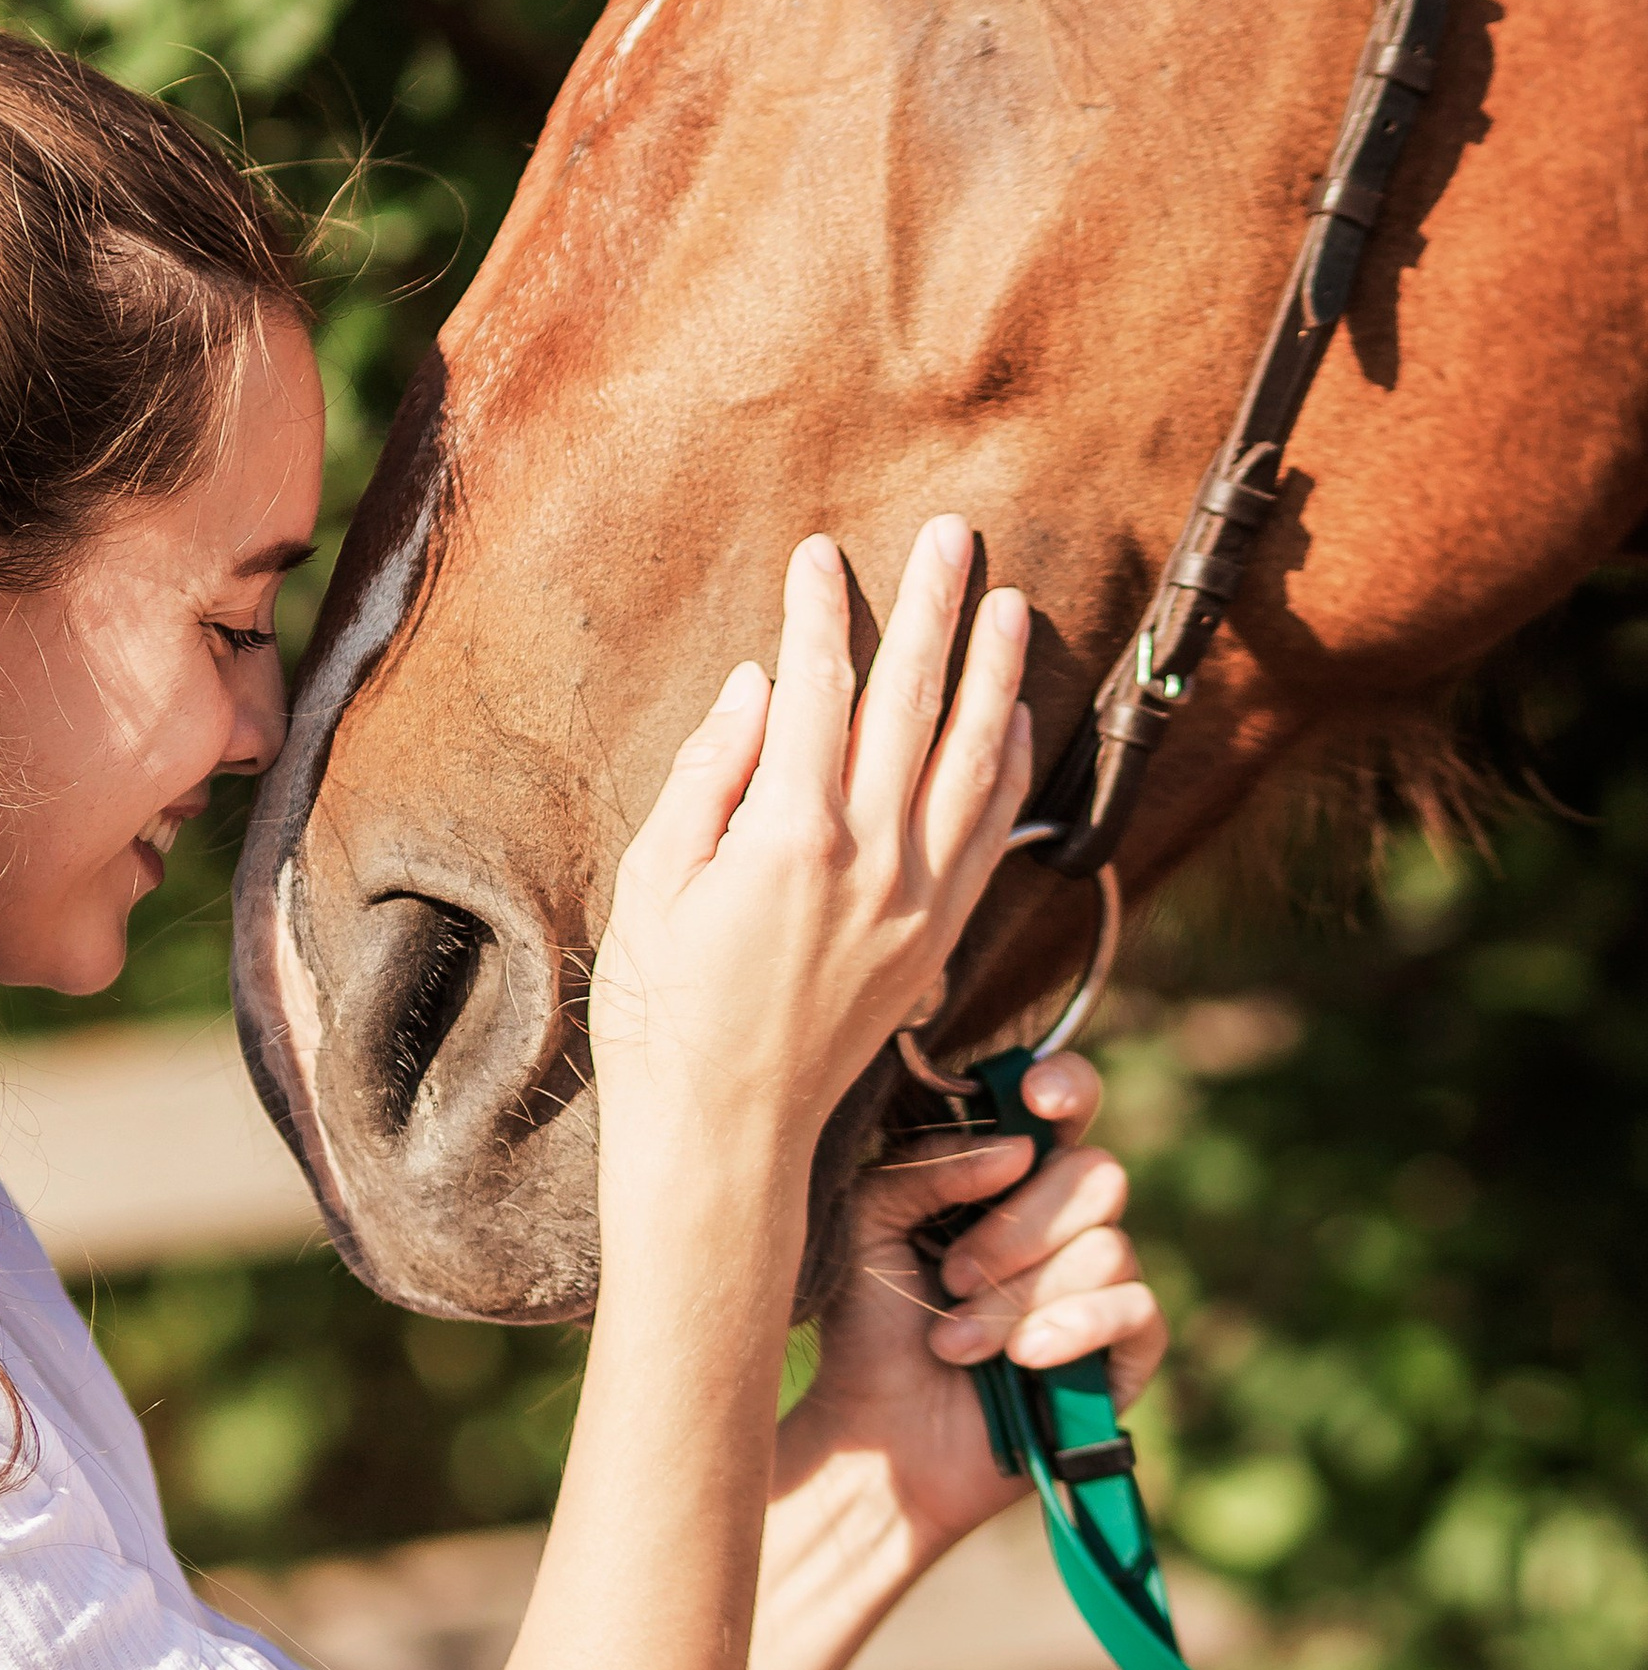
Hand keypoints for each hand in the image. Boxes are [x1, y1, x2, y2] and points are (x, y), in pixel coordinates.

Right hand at [590, 518, 1031, 1261]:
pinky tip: (1018, 717)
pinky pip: (993, 831)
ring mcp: (918, 900)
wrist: (725, 1135)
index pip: (816, 691)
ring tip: (1010, 602)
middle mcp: (871, 860)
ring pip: (973, 759)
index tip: (820, 554)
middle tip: (950, 534)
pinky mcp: (940, 937)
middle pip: (913, 703)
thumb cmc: (664, 1015)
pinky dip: (1011, 766)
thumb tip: (759, 685)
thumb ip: (708, 777)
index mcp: (789, 839)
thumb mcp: (652, 886)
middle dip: (932, 608)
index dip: (820, 613)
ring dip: (996, 672)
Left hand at [796, 1052, 1168, 1556]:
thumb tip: (1017, 1149)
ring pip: (1107, 1247)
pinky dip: (1072, 1328)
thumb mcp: (871, 1220)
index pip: (1066, 1107)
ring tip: (958, 1342)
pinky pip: (1136, 1309)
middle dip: (1018, 1228)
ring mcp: (1100, 1288)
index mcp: (1008, 1178)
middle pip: (1096, 1173)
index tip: (1037, 1099)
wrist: (878, 1436)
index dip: (1067, 1087)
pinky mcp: (1123, 1355)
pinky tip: (1023, 1359)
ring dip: (1019, 1297)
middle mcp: (1064, 1224)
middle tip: (952, 1276)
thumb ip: (929, 1164)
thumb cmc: (870, 1326)